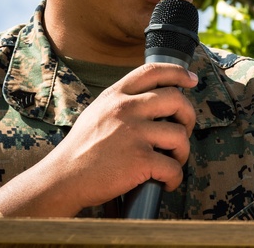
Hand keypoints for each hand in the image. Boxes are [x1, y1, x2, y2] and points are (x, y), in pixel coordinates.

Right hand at [0, 62, 197, 216]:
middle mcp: (125, 109)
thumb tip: (151, 100)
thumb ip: (121, 103)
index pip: (153, 71)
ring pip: (180, 134)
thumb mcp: (97, 113)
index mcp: (115, 96)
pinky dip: (175, 178)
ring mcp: (134, 133)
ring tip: (173, 160)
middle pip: (176, 99)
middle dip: (188, 115)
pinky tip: (167, 182)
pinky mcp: (140, 159)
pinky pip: (173, 167)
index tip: (191, 79)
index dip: (178, 73)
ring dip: (183, 151)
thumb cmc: (79, 150)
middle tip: (184, 129)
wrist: (62, 179)